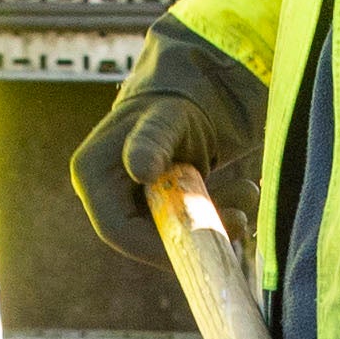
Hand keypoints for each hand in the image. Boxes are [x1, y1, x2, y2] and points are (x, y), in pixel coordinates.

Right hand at [72, 16, 267, 259]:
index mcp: (93, 174)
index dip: (157, 246)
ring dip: (212, 222)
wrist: (191, 92)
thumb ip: (154, 140)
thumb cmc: (174, 100)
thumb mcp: (167, 118)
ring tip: (246, 193)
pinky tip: (241, 194)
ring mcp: (128, 202)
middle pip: (145, 237)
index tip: (200, 243)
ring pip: (170, 233)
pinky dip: (215, 214)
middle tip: (239, 219)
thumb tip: (140, 169)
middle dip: (193, 233)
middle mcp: (104, 193)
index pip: (118, 229)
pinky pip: (184, 224)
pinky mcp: (155, 207)